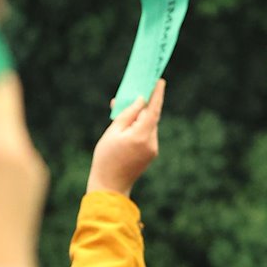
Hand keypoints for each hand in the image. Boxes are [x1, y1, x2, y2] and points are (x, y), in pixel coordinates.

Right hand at [87, 80, 165, 196]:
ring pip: (149, 126)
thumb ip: (128, 114)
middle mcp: (151, 142)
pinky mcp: (151, 154)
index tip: (160, 81)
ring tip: (123, 111)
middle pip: (151, 117)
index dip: (157, 94)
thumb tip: (141, 101)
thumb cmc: (107, 157)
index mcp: (141, 136)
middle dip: (143, 105)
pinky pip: (147, 134)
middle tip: (135, 91)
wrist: (110, 186)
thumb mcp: (113, 132)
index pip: (153, 110)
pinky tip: (127, 127)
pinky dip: (139, 127)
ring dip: (139, 117)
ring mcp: (153, 149)